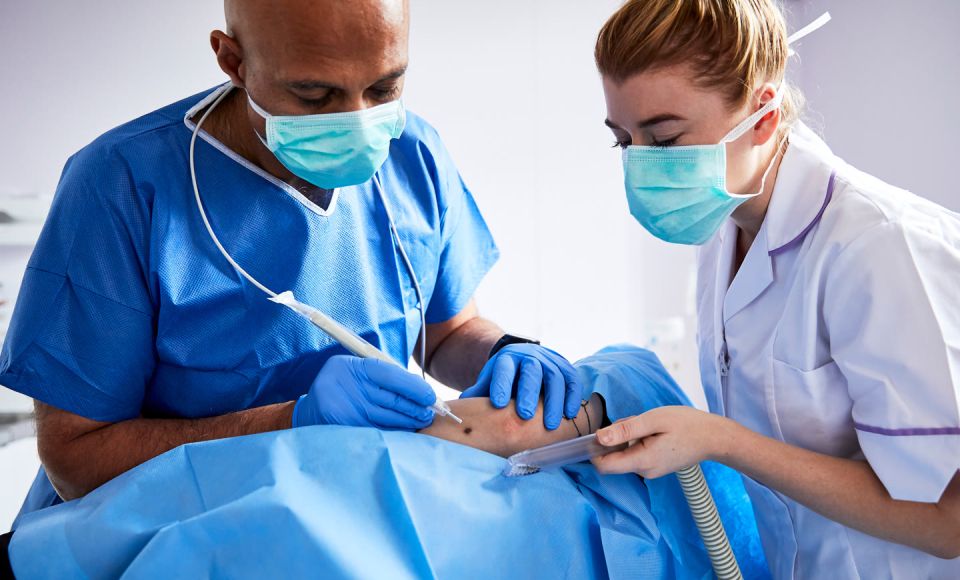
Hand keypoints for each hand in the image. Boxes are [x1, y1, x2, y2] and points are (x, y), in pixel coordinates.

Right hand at [293, 355, 436, 430]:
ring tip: (423, 420)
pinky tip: (408, 430)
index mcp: (354, 367)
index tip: (430, 396)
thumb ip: (381, 375)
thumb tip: (418, 388)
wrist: (312, 408)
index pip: (392, 376)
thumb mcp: (356, 369)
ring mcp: (347, 410)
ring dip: (410, 421)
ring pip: (388, 418)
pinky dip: (396, 431)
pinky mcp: (346, 428)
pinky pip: (379, 430)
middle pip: (393, 399)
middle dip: (417, 407)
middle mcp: (350, 388)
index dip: (415, 387)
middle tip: (432, 411)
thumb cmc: (342, 384)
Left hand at [460, 344, 581, 429]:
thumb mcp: (489, 381)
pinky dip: (573, 397)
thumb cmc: (505, 379)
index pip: (504, 369)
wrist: (525, 359)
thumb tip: (460, 411)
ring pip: (555, 376)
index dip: (502, 385)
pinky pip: (572, 380)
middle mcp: (530, 356)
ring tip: (550, 425)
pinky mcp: (565, 367)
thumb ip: (478, 394)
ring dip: (554, 401)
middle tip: (525, 415)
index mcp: (507, 360)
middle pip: (531, 371)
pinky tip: (569, 414)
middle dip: (529, 393)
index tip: (498, 404)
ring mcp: (550, 360)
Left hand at [592, 406, 733, 478]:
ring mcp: (650, 471)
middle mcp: (644, 471)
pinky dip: (637, 440)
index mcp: (642, 461)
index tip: (599, 432)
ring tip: (648, 424)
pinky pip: (635, 453)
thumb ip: (625, 429)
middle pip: (613, 458)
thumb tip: (599, 437)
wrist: (714, 437)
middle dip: (615, 438)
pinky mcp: (655, 466)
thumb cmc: (687, 425)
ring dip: (627, 437)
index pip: (604, 467)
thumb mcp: (654, 420)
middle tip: (635, 422)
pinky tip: (653, 430)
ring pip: (624, 453)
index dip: (594, 451)